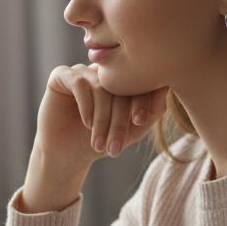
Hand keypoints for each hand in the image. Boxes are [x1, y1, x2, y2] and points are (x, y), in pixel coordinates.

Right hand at [19, 65, 169, 213]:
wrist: (68, 155)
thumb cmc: (102, 141)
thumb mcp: (133, 130)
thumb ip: (152, 111)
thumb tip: (164, 87)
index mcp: (122, 80)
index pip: (137, 82)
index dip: (141, 100)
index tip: (139, 122)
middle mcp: (102, 72)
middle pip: (119, 87)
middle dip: (119, 119)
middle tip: (116, 146)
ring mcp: (82, 71)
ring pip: (100, 87)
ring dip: (102, 119)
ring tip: (99, 143)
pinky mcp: (61, 76)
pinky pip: (79, 82)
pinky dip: (86, 105)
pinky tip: (86, 124)